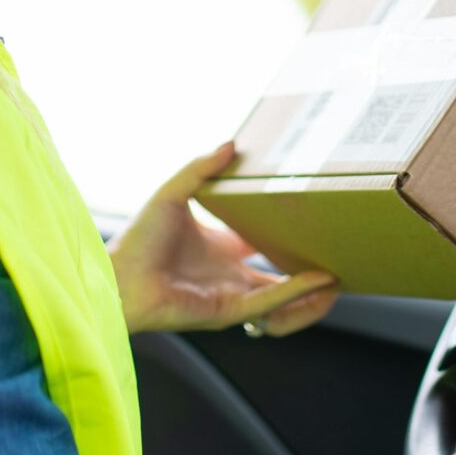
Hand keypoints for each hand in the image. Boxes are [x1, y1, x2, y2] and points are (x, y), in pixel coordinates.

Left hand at [111, 140, 339, 335]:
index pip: (262, 244)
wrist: (117, 275)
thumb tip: (231, 142)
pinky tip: (318, 280)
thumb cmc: (138, 238)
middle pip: (280, 278)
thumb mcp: (173, 192)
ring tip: (338, 278)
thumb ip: (202, 168)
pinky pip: (268, 303)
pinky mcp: (226, 312)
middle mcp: (228, 275)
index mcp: (219, 248)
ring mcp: (229, 295)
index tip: (313, 223)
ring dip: (311, 292)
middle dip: (310, 273)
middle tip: (337, 257)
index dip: (288, 237)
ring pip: (283, 300)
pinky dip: (295, 293)